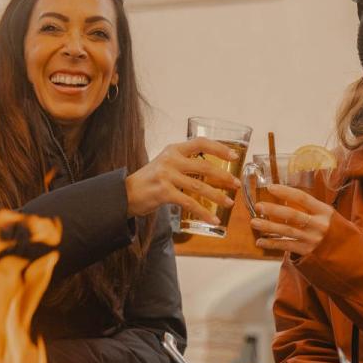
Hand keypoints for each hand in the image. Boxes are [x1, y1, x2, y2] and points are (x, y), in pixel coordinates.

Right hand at [125, 138, 239, 224]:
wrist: (125, 193)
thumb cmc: (149, 180)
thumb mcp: (166, 164)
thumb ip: (184, 163)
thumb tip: (211, 171)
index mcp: (173, 149)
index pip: (200, 143)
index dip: (219, 148)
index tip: (234, 156)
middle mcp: (171, 159)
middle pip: (204, 166)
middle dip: (224, 176)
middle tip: (236, 184)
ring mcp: (167, 176)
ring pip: (199, 186)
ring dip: (217, 196)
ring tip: (229, 203)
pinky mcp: (164, 192)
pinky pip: (189, 203)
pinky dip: (203, 213)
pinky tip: (213, 219)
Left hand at [251, 184, 333, 257]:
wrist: (350, 255)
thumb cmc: (335, 230)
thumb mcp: (329, 215)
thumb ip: (312, 208)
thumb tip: (287, 197)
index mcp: (325, 211)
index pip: (303, 198)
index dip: (285, 191)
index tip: (271, 187)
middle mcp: (319, 225)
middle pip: (292, 215)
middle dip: (273, 210)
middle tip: (259, 205)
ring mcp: (312, 240)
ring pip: (287, 231)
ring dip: (268, 226)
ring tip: (254, 222)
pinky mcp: (307, 252)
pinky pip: (286, 246)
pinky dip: (272, 243)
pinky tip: (260, 241)